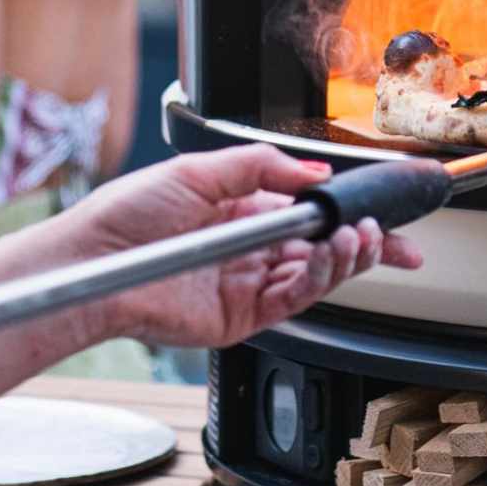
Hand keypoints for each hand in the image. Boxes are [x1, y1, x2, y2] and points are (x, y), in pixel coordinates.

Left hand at [74, 146, 423, 348]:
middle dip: (368, 244)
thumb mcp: (199, 171)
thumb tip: (315, 173)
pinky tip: (331, 257)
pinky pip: (294, 299)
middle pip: (326, 249)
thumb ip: (261, 168)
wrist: (94, 260)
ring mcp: (249, 285)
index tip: (385, 208)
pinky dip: (319, 279)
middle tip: (393, 235)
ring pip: (317, 275)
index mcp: (246, 211)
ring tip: (361, 238)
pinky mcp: (242, 317)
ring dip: (347, 258)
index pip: (313, 212)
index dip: (351, 213)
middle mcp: (253, 249)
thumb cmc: (129, 214)